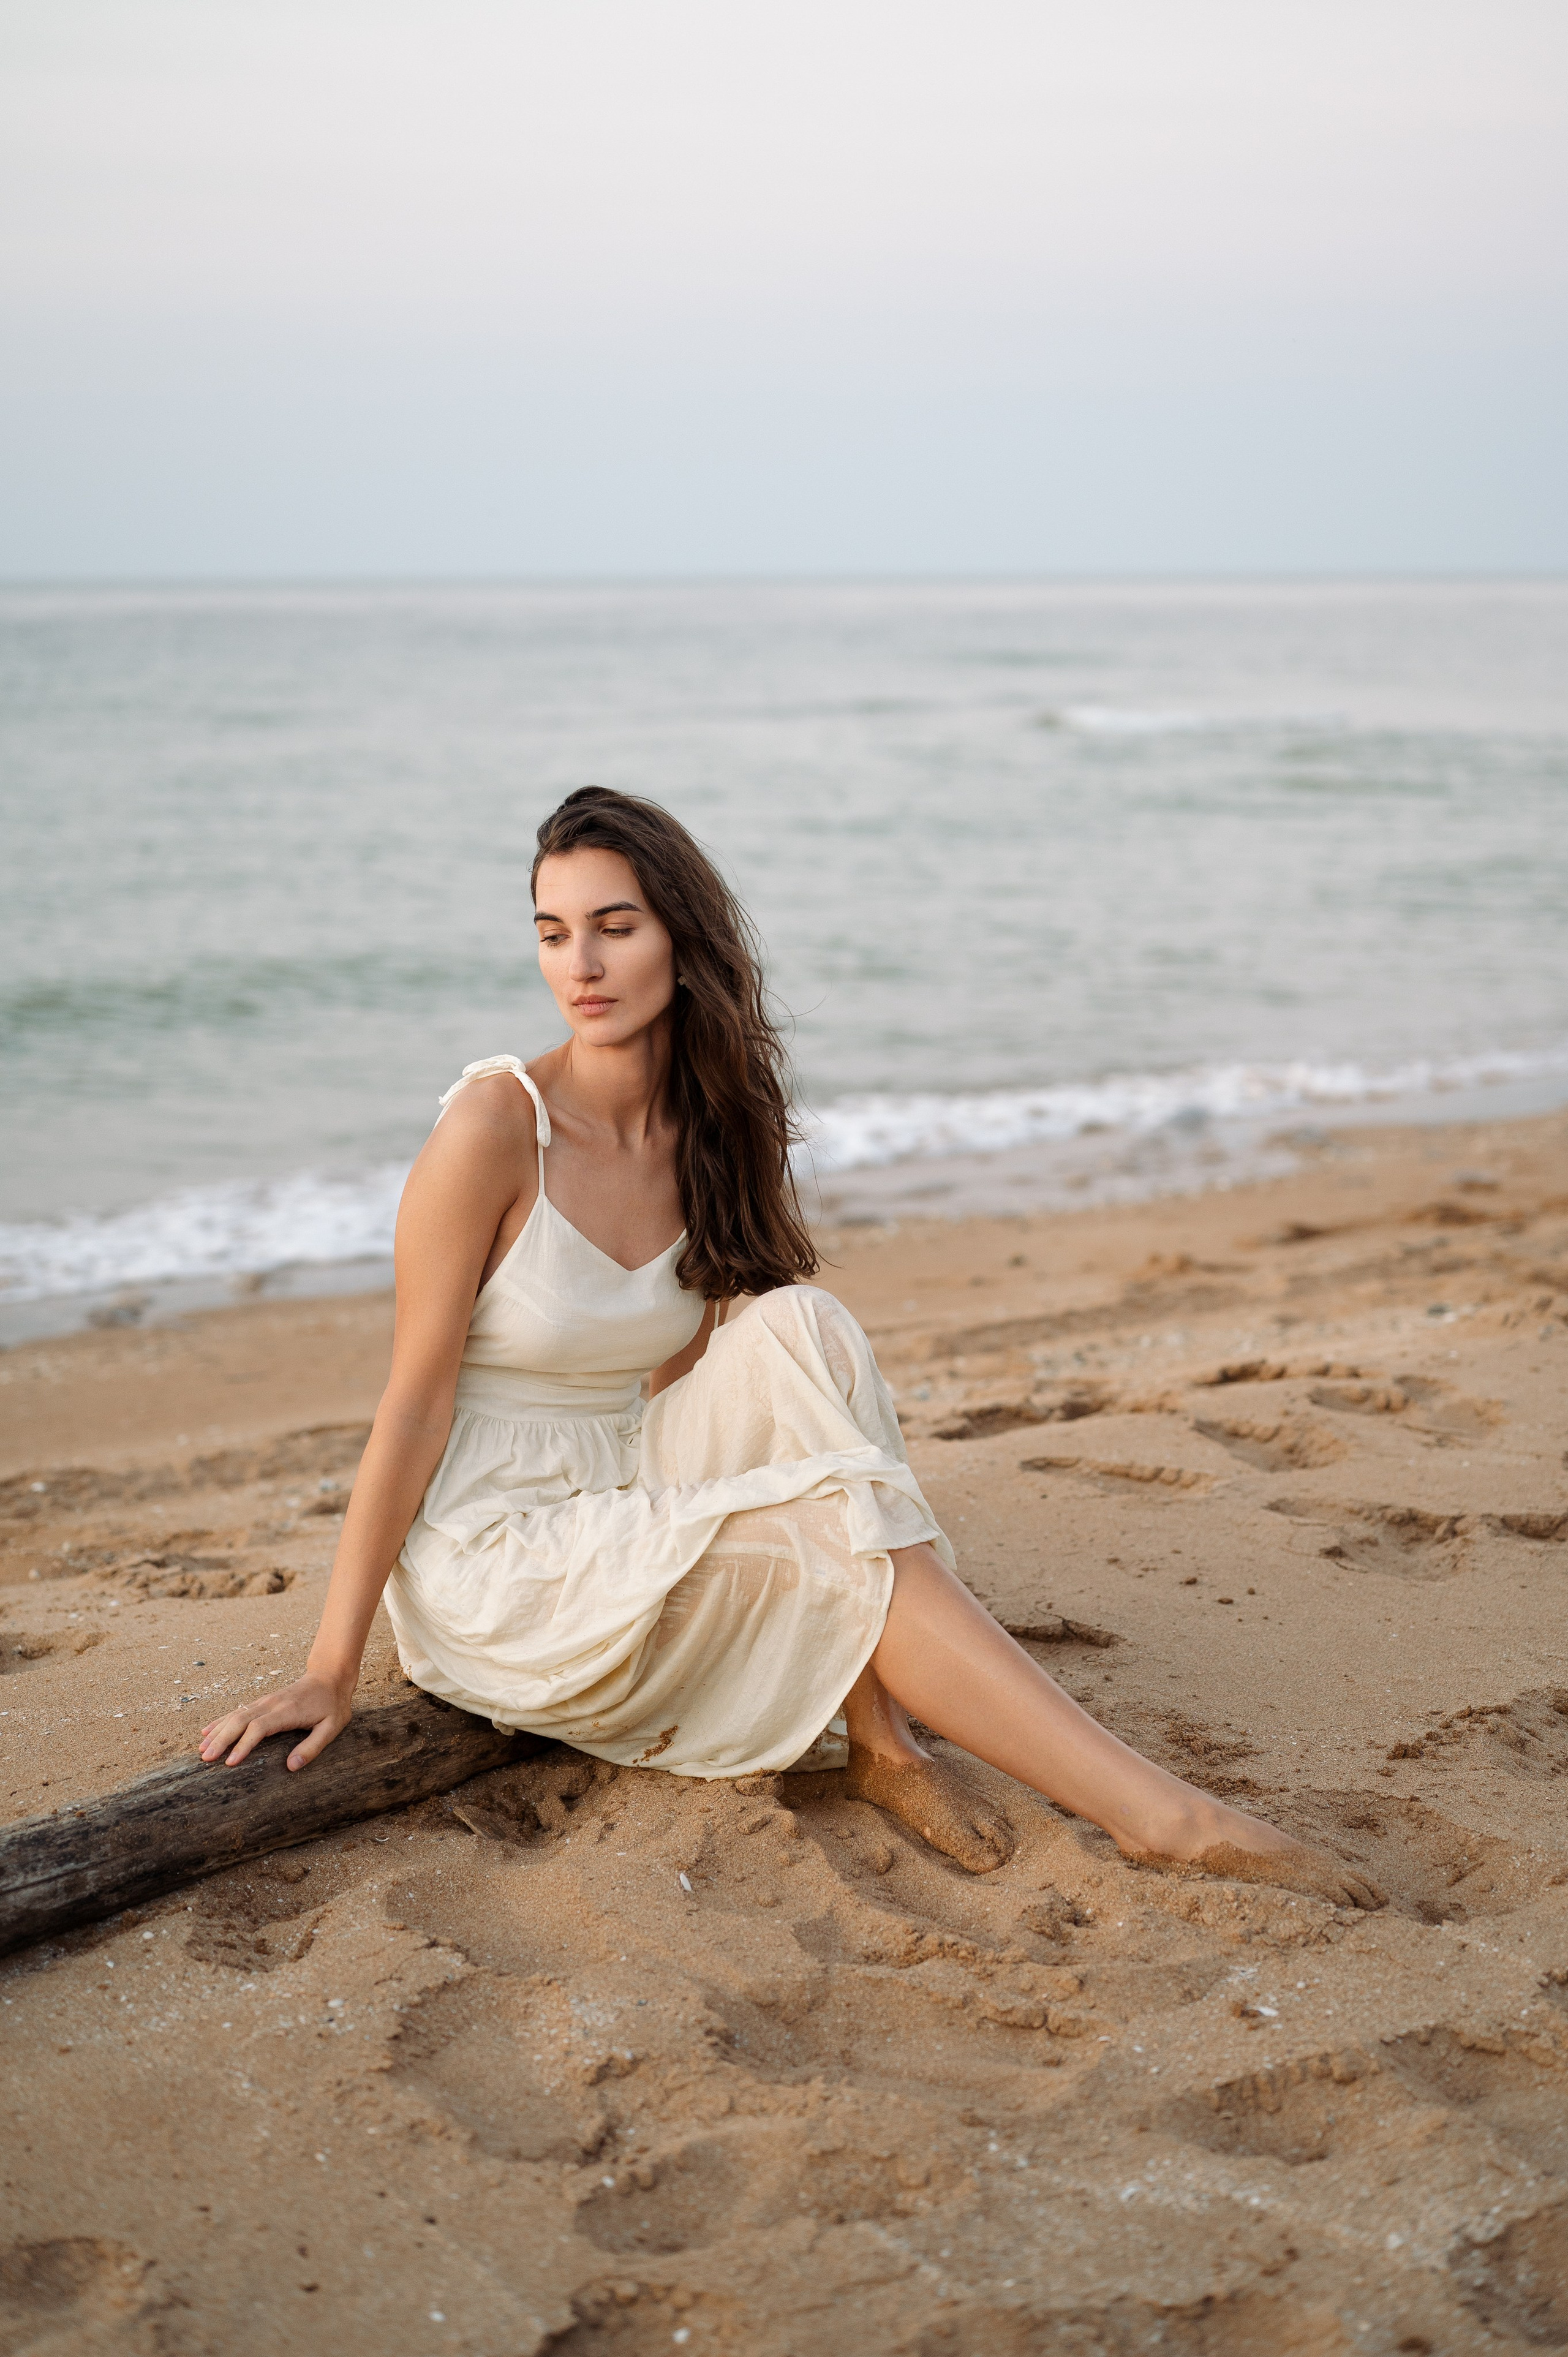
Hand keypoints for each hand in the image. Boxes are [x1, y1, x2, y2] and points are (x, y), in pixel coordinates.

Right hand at [198, 1673, 352, 1771]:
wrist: (330, 1676)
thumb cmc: (332, 1705)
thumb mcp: (332, 1727)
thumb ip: (313, 1747)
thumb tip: (291, 1766)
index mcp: (287, 1711)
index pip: (259, 1728)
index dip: (243, 1745)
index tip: (230, 1763)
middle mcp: (272, 1704)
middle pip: (240, 1720)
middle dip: (221, 1740)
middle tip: (205, 1759)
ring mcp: (265, 1700)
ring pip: (235, 1715)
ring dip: (217, 1731)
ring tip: (201, 1749)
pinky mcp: (263, 1701)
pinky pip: (238, 1711)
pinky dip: (221, 1721)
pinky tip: (207, 1731)